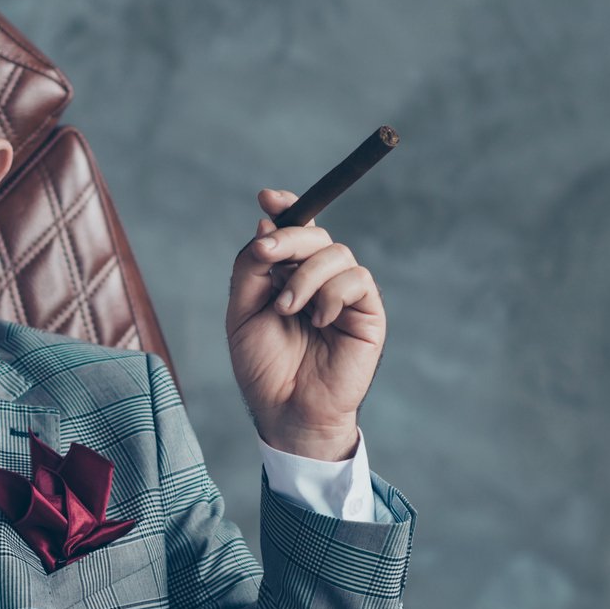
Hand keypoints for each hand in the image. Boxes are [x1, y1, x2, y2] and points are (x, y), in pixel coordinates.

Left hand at [224, 187, 387, 460]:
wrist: (285, 411)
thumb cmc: (264, 368)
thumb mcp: (242, 313)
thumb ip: (251, 269)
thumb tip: (265, 224)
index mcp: (289, 277)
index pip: (295, 230)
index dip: (287, 207)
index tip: (267, 197)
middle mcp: (319, 280)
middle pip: (314, 233)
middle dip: (290, 236)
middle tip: (266, 253)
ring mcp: (344, 295)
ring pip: (336, 252)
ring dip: (305, 275)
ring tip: (287, 309)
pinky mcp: (367, 313)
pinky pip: (356, 279)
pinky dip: (331, 294)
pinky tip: (319, 320)